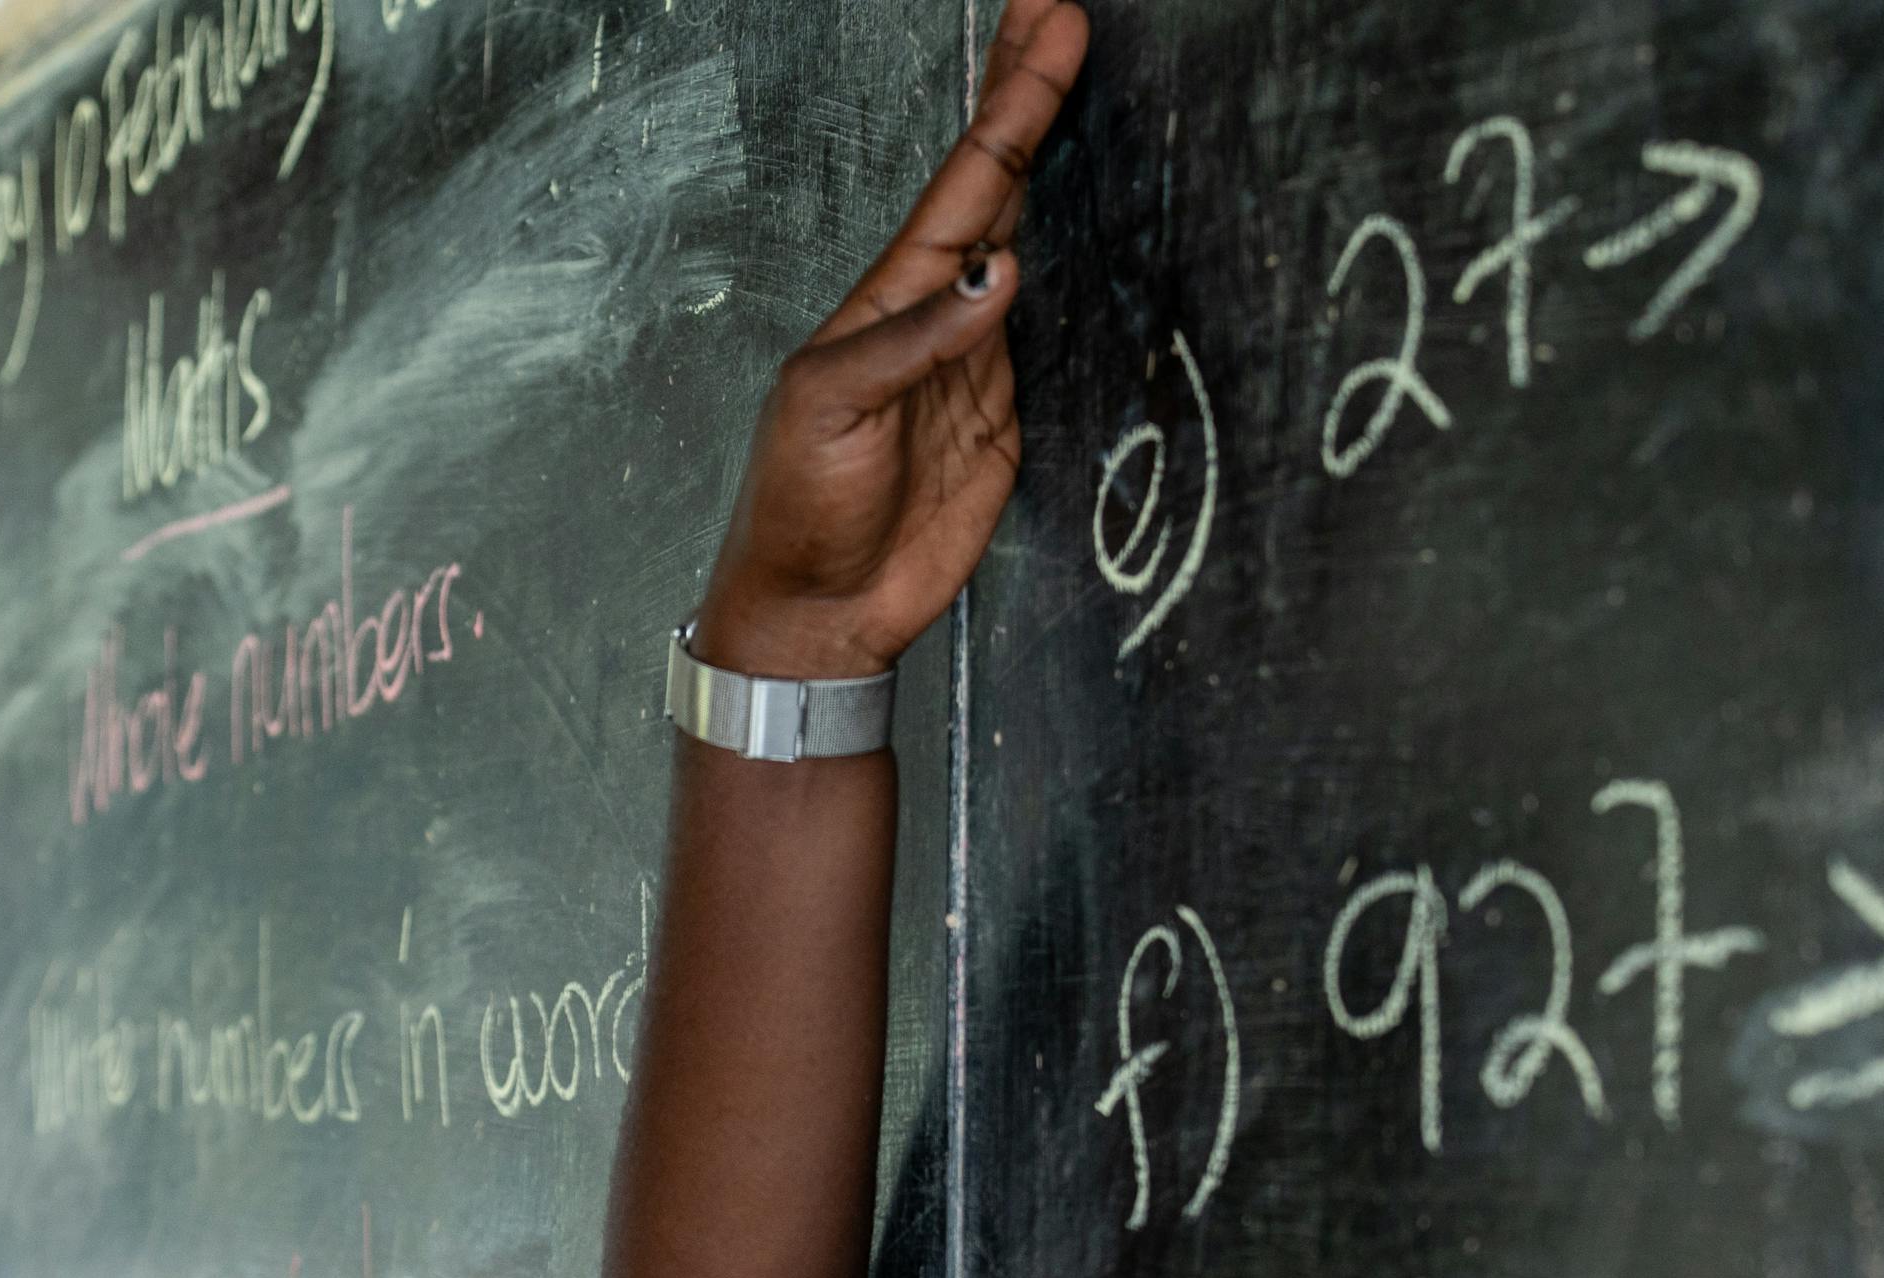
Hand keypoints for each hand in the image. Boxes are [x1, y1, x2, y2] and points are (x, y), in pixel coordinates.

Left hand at [695, 0, 1090, 681]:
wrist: (817, 612)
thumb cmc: (797, 512)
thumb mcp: (832, 413)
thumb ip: (915, 344)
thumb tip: (999, 272)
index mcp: (888, 302)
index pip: (964, 185)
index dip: (1008, 105)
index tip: (1044, 25)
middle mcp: (936, 318)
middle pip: (995, 188)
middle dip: (1025, 99)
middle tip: (1056, 14)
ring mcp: (976, 364)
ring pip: (1025, 241)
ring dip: (1049, 163)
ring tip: (1070, 80)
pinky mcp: (1006, 419)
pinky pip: (1052, 330)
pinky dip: (1073, 270)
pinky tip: (1085, 222)